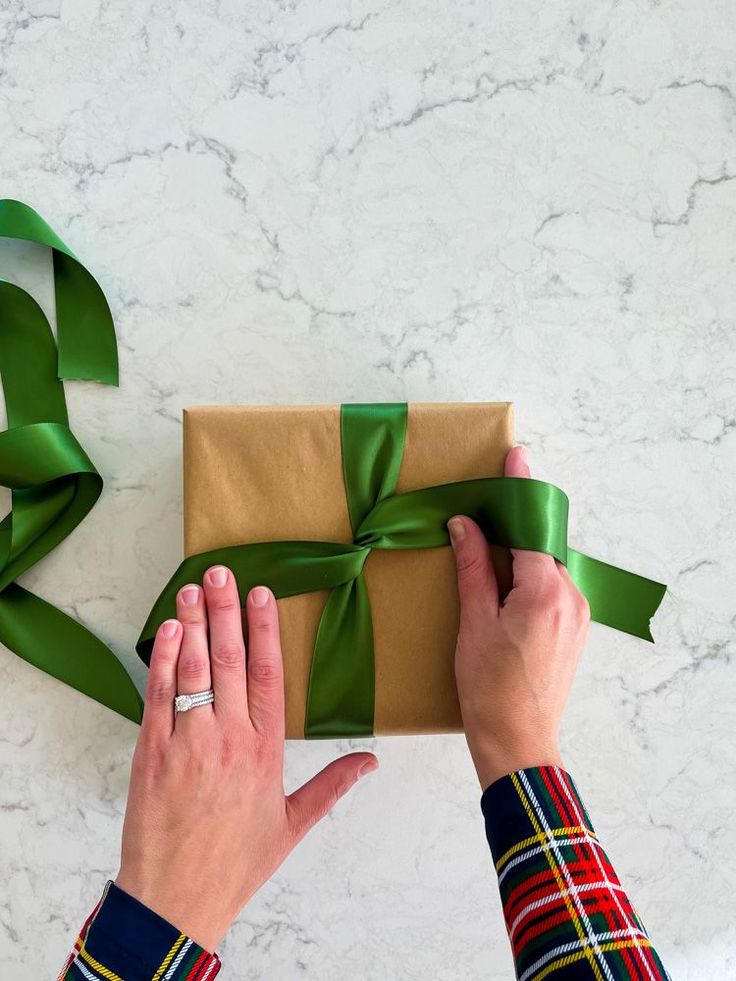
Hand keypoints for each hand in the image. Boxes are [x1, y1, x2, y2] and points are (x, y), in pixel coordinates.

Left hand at [115, 568, 377, 951]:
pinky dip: (162, 659)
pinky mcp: (151, 750)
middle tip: (222, 571)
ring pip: (192, 668)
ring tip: (192, 586)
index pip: (270, 675)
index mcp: (265, 750)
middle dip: (225, 610)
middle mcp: (228, 737)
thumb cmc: (234, 862)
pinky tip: (167, 630)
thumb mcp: (291, 824)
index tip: (263, 595)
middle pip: (229, 659)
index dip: (266, 630)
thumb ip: (332, 785)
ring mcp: (187, 741)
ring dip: (191, 623)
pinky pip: (159, 694)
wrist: (175, 898)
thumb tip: (370, 761)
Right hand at [448, 446, 589, 790]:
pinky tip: (503, 584)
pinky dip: (530, 576)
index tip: (515, 458)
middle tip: (482, 513)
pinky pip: (553, 587)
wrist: (517, 741)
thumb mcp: (473, 621)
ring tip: (486, 552)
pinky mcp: (574, 630)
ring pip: (548, 566)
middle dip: (514, 524)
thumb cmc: (489, 689)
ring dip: (521, 553)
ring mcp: (577, 615)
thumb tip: (465, 524)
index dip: (521, 491)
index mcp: (545, 591)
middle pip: (542, 543)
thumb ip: (473, 566)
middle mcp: (570, 597)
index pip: (533, 526)